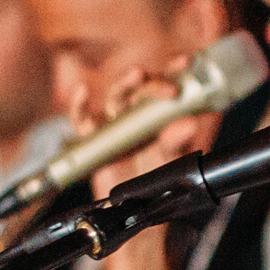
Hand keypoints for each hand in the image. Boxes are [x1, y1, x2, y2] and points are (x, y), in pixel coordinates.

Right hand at [75, 62, 224, 198]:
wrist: (135, 207)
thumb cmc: (155, 180)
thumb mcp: (169, 161)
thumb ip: (175, 143)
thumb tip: (189, 124)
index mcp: (159, 114)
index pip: (166, 85)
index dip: (174, 70)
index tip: (184, 62)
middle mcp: (136, 113)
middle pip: (141, 88)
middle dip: (153, 83)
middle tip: (169, 88)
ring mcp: (114, 123)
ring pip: (115, 98)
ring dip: (126, 85)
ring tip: (137, 75)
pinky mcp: (94, 138)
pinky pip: (82, 119)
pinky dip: (79, 105)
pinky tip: (83, 92)